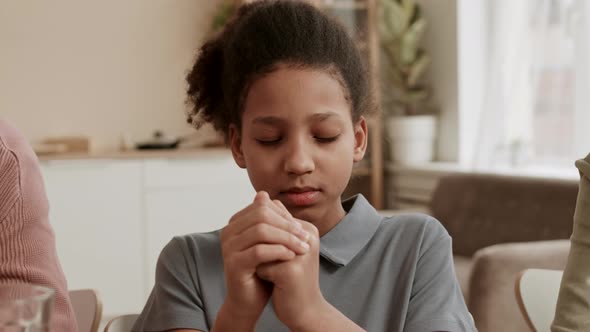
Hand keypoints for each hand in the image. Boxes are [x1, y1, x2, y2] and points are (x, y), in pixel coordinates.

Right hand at [217, 191, 310, 325]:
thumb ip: (268, 221)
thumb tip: (265, 194)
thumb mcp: (268, 242)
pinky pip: (259, 251)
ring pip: (261, 231)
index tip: (301, 228)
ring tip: (302, 247)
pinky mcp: (233, 264)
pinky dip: (278, 251)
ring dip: (286, 238)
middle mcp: (228, 232)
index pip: (262, 206)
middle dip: (287, 224)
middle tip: (305, 236)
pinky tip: (291, 256)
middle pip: (261, 214)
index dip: (284, 215)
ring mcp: (229, 248)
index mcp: (235, 224)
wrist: (249, 301)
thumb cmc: (261, 271)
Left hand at [255, 216, 326, 329]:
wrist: (305, 309)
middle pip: (267, 229)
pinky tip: (270, 281)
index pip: (275, 215)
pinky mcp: (291, 271)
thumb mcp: (286, 247)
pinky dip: (261, 273)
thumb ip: (276, 223)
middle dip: (259, 244)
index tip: (263, 245)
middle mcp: (308, 238)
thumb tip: (260, 196)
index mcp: (308, 230)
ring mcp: (301, 254)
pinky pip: (262, 265)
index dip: (263, 230)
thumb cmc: (293, 278)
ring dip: (259, 259)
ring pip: (262, 247)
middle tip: (261, 258)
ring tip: (267, 268)